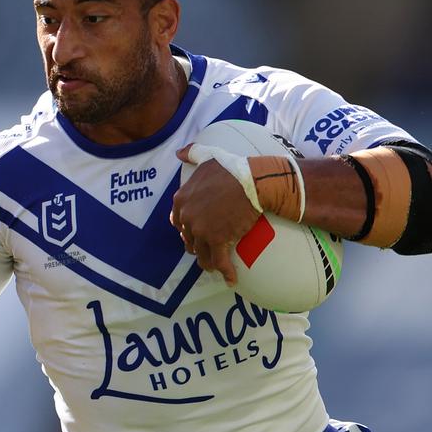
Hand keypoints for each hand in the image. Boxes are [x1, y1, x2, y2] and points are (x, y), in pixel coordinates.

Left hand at [171, 144, 259, 285]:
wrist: (253, 181)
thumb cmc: (232, 168)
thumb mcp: (208, 156)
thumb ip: (192, 154)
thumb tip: (179, 153)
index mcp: (182, 199)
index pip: (178, 221)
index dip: (187, 229)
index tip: (195, 233)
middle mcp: (187, 216)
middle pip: (188, 238)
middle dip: (196, 245)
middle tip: (207, 249)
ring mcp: (200, 230)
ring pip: (201, 253)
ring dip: (208, 261)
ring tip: (215, 266)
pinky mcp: (217, 241)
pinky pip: (219, 262)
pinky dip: (225, 272)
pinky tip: (231, 279)